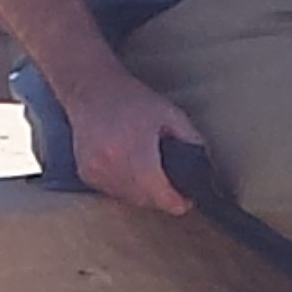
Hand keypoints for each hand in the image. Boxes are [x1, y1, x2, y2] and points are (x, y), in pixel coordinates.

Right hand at [63, 71, 203, 216]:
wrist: (91, 89)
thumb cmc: (132, 99)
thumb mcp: (170, 114)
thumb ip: (190, 141)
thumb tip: (204, 168)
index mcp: (135, 149)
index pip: (158, 193)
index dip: (176, 202)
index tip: (186, 201)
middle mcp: (111, 163)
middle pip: (145, 199)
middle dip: (161, 197)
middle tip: (172, 186)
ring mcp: (96, 170)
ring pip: (128, 199)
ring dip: (143, 193)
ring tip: (150, 173)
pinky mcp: (87, 174)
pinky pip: (113, 193)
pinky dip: (125, 187)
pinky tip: (130, 169)